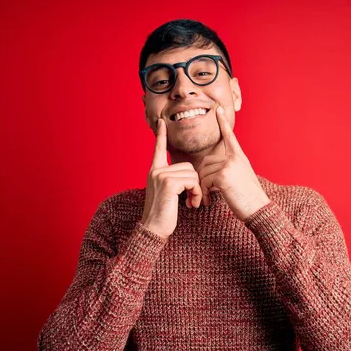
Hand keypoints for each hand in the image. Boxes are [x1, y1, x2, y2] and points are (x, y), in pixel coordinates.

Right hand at [140, 118, 202, 237]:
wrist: (154, 228)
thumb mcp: (167, 193)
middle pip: (187, 166)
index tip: (162, 122)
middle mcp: (156, 171)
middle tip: (191, 199)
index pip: (158, 149)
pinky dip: (195, 193)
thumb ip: (173, 180)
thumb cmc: (163, 214)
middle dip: (194, 183)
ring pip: (192, 174)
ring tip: (191, 202)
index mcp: (154, 171)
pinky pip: (192, 181)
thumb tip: (189, 175)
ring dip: (196, 189)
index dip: (161, 135)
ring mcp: (161, 175)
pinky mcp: (168, 183)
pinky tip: (190, 203)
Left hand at [198, 106, 270, 221]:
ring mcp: (229, 165)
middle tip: (205, 192)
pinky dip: (204, 192)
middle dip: (203, 177)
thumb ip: (230, 169)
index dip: (223, 122)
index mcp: (240, 157)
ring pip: (204, 172)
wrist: (258, 209)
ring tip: (207, 198)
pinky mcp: (223, 175)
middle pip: (207, 160)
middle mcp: (235, 158)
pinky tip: (208, 200)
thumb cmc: (249, 198)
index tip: (218, 110)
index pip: (229, 136)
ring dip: (203, 187)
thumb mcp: (242, 178)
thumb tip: (214, 170)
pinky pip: (205, 181)